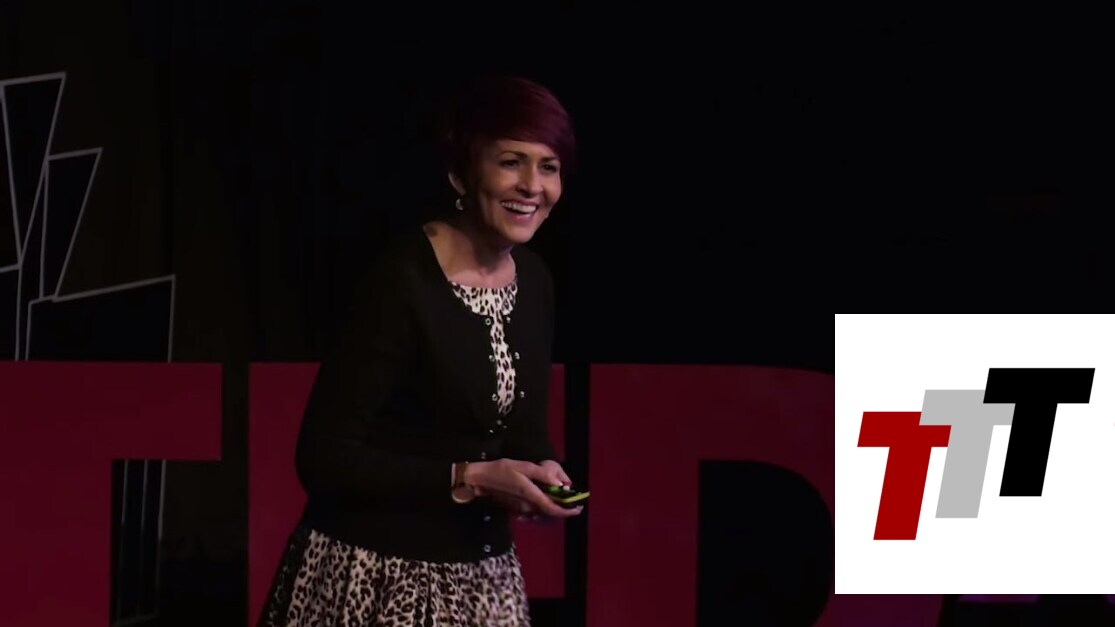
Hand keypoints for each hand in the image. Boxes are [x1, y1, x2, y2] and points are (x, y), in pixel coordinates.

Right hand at [463, 459, 582, 518]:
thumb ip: (542, 474)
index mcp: (531, 495)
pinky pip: (535, 514)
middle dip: (563, 510)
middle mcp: (527, 507)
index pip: (553, 509)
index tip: (578, 508)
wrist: (480, 480)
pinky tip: (546, 501)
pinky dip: (544, 511)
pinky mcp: (517, 510)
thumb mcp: (523, 466)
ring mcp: (521, 510)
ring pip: (544, 515)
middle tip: (573, 502)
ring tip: (562, 501)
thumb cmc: (501, 470)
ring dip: (555, 511)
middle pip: (550, 514)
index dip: (567, 511)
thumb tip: (561, 483)